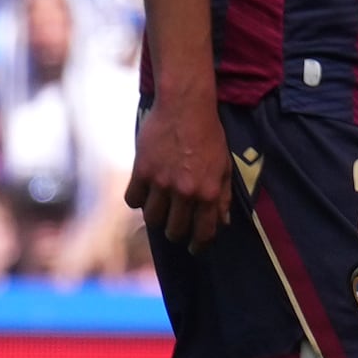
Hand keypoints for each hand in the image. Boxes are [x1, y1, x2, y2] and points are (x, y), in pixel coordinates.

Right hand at [126, 96, 236, 255]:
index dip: (199, 245)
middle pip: (174, 230)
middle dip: (176, 233)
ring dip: (158, 218)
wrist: (186, 108)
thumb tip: (222, 222)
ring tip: (162, 210)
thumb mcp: (224, 167)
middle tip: (177, 228)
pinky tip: (146, 194)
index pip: (203, 231)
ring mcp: (161, 183)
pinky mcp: (141, 172)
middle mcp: (185, 192)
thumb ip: (223, 196)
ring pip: (152, 218)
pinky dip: (139, 200)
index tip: (195, 248)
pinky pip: (133, 200)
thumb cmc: (210, 136)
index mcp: (209, 192)